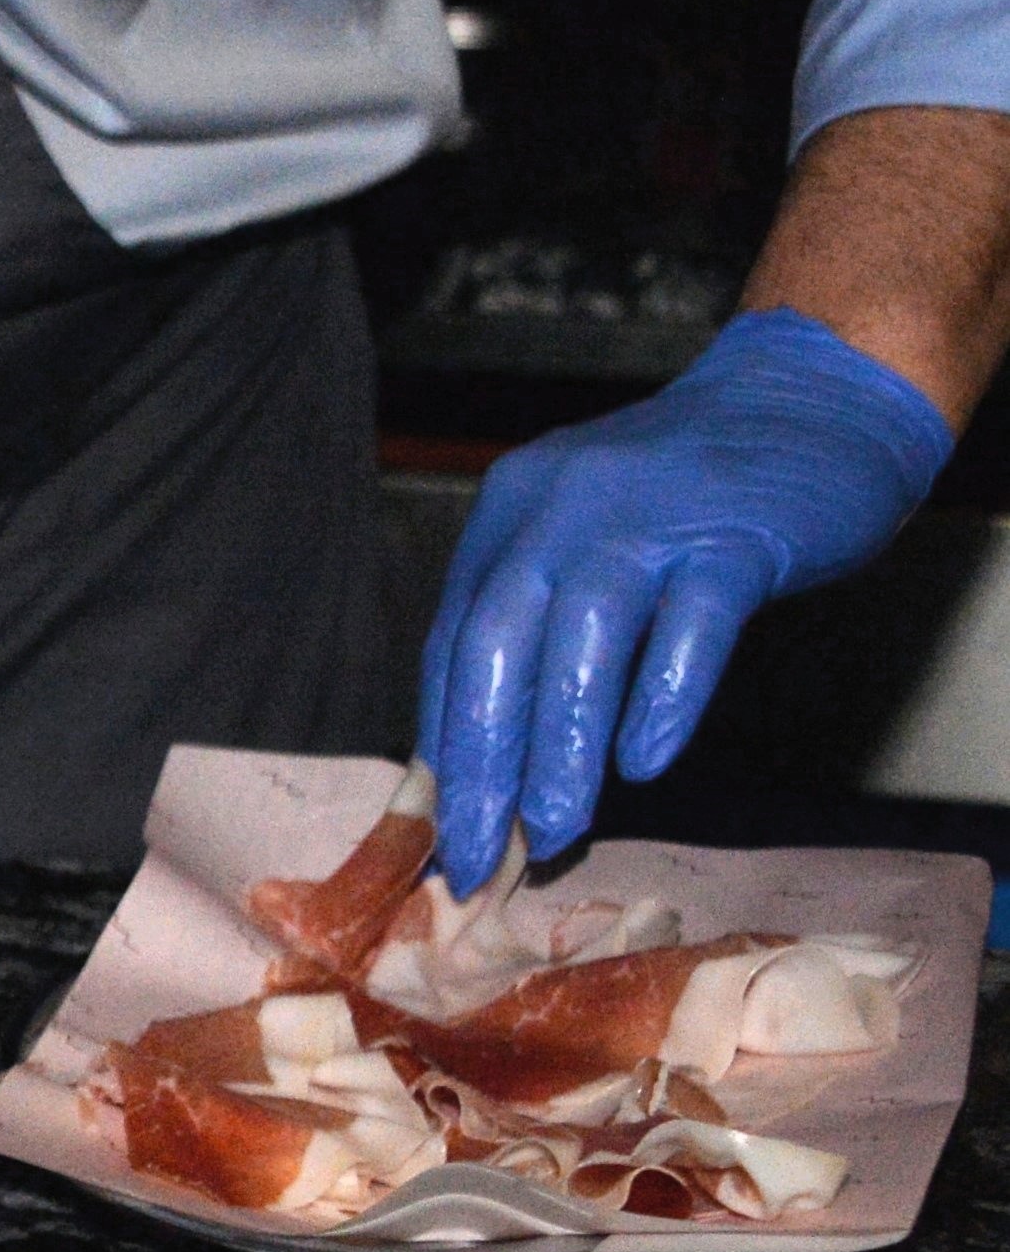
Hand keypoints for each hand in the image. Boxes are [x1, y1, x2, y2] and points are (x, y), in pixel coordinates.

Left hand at [418, 306, 955, 883]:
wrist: (811, 400)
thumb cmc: (690, 492)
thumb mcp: (587, 538)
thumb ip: (539, 626)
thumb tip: (492, 756)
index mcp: (511, 513)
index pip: (454, 642)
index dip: (446, 742)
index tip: (439, 828)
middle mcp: (562, 507)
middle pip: (497, 643)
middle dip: (482, 759)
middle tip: (476, 851)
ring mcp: (650, 515)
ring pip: (582, 639)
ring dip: (562, 745)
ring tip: (555, 829)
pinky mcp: (737, 534)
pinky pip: (690, 623)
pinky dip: (661, 696)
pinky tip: (645, 763)